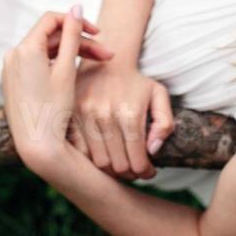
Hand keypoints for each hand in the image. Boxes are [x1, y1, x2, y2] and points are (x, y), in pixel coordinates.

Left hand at [0, 4, 99, 169]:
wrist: (37, 145)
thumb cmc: (54, 110)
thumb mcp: (67, 69)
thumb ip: (72, 35)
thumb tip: (76, 6)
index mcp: (24, 48)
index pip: (52, 19)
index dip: (77, 22)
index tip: (99, 33)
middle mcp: (12, 55)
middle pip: (50, 38)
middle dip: (79, 43)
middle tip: (107, 56)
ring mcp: (11, 70)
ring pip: (45, 52)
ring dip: (70, 54)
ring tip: (97, 66)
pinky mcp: (13, 82)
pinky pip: (36, 65)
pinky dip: (56, 66)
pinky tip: (75, 76)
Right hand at [68, 59, 173, 180]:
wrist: (104, 62)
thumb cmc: (135, 83)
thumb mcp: (159, 95)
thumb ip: (164, 124)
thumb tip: (153, 150)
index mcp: (130, 113)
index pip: (137, 161)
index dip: (145, 172)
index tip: (148, 171)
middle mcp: (105, 116)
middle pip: (118, 166)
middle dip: (130, 173)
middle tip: (135, 169)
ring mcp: (85, 117)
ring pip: (98, 163)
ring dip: (111, 170)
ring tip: (120, 164)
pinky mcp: (70, 117)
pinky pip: (80, 152)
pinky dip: (91, 159)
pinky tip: (102, 154)